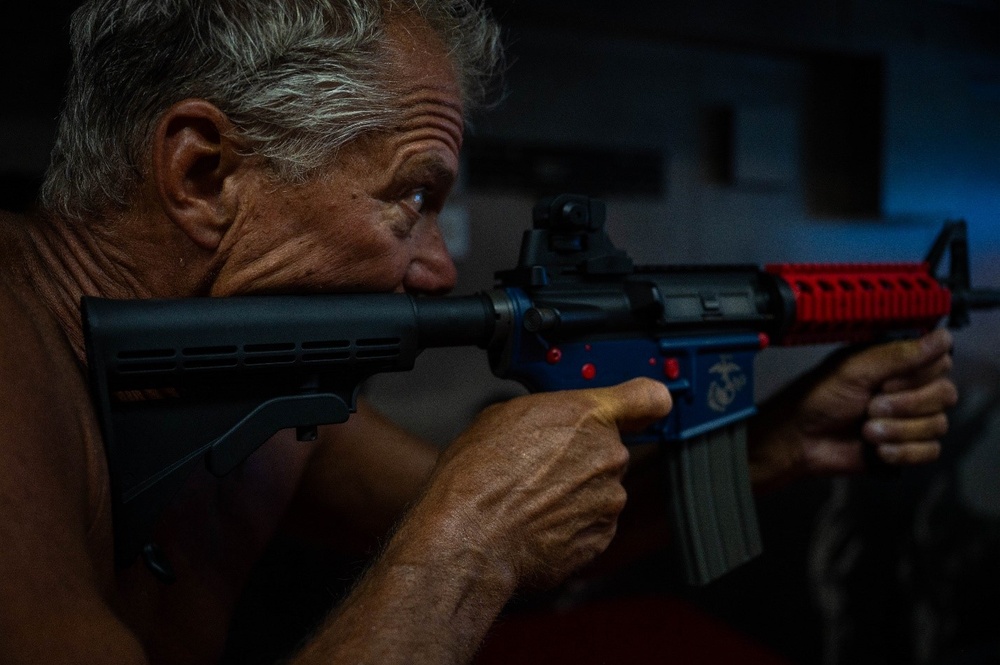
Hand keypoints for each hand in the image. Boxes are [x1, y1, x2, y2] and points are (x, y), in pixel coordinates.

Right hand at [418, 378, 671, 589]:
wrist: (469, 536)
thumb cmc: (478, 476)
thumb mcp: (504, 415)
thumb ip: (547, 414)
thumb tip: (550, 422)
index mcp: (588, 416)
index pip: (648, 398)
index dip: (644, 405)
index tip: (639, 410)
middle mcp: (608, 457)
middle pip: (609, 452)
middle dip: (582, 459)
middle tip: (540, 469)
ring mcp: (608, 501)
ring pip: (600, 491)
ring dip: (574, 495)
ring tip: (529, 501)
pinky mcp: (601, 539)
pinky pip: (591, 526)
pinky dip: (569, 526)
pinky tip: (534, 524)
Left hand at [748, 329, 956, 490]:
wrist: (800, 440)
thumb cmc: (817, 398)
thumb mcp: (855, 370)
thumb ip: (899, 355)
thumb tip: (942, 336)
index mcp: (896, 364)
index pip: (940, 362)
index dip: (918, 375)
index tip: (886, 381)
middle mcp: (908, 388)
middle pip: (944, 394)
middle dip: (906, 405)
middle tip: (871, 406)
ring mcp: (909, 419)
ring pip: (938, 425)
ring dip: (900, 430)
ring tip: (866, 429)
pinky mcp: (907, 447)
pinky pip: (930, 451)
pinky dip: (903, 452)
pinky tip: (878, 449)